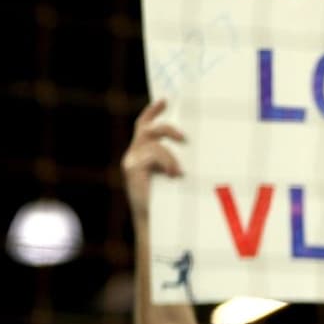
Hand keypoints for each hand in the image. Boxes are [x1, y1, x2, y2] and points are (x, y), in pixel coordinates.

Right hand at [124, 99, 186, 225]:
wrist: (154, 224)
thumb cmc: (168, 204)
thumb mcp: (173, 177)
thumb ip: (175, 161)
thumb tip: (193, 146)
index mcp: (142, 155)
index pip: (144, 125)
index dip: (153, 111)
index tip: (165, 99)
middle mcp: (133, 155)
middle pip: (145, 127)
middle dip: (166, 127)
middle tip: (185, 138)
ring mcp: (131, 160)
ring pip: (154, 143)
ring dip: (171, 157)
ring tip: (179, 174)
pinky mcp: (132, 168)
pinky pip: (154, 155)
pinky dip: (167, 163)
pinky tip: (174, 176)